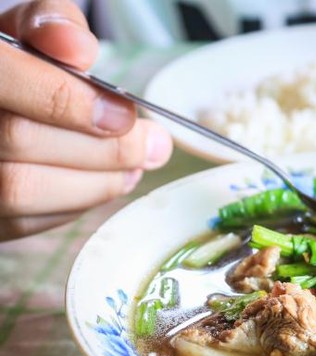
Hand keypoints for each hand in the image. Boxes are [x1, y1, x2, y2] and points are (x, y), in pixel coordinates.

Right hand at [0, 0, 172, 240]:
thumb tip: (79, 49)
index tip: (123, 115)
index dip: (70, 101)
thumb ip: (53, 24)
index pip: (6, 80)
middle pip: (20, 140)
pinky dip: (74, 204)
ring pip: (21, 190)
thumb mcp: (27, 31)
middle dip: (101, 147)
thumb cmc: (13, 67)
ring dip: (96, 183)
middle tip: (150, 146)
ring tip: (134, 167)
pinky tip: (101, 184)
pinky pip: (23, 221)